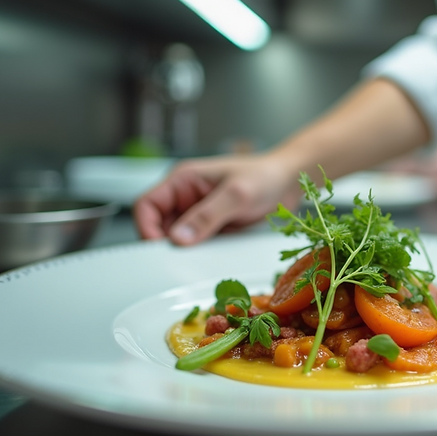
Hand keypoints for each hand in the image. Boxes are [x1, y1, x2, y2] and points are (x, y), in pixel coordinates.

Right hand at [133, 154, 299, 244]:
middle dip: (165, 244)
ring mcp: (198, 213)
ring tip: (200, 256)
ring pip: (176, 237)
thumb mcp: (237, 195)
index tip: (161, 247)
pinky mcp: (211, 226)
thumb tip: (178, 238)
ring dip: (184, 250)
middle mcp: (185, 196)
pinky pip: (196, 243)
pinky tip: (211, 256)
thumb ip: (207, 216)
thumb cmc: (265, 176)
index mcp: (182, 180)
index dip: (147, 228)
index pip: (147, 205)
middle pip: (158, 225)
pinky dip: (199, 253)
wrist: (289, 181)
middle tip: (180, 260)